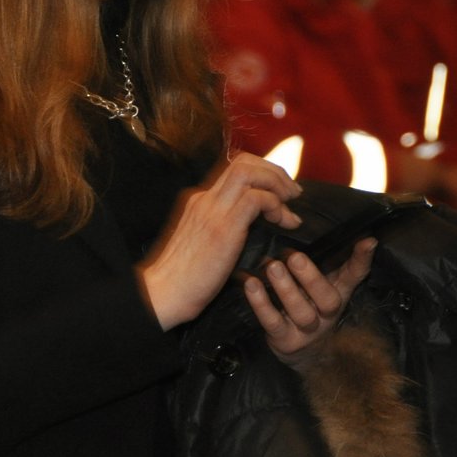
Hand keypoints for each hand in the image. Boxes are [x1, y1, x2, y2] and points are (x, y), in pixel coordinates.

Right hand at [139, 153, 301, 329]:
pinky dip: (276, 205)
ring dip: (277, 183)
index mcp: (200, 200)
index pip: (235, 168)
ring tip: (291, 204)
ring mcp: (212, 209)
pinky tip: (284, 222)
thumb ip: (224, 226)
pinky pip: (256, 198)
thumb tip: (253, 224)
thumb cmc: (185, 278)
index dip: (263, 172)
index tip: (281, 190)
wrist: (163, 294)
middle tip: (293, 192)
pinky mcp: (223, 226)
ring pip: (250, 172)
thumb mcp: (205, 242)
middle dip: (275, 171)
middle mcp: (205, 198)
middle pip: (244, 162)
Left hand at [245, 238, 374, 365]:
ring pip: (301, 312)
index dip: (362, 259)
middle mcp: (327, 314)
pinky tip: (251, 284)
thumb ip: (331, 258)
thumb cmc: (312, 304)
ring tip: (272, 267)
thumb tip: (331, 228)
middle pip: (327, 298)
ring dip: (286, 289)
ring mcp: (307, 330)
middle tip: (294, 256)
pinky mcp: (285, 340)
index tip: (368, 241)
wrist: (304, 351)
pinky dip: (261, 303)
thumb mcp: (325, 282)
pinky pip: (273, 322)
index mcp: (339, 293)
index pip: (355, 275)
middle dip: (311, 277)